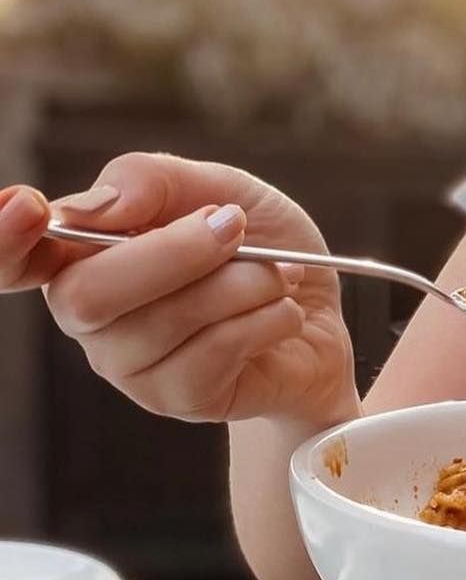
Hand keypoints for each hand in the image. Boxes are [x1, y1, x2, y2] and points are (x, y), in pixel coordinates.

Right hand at [0, 153, 356, 423]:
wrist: (320, 312)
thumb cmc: (259, 245)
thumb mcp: (218, 186)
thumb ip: (154, 181)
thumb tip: (98, 206)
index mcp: (82, 253)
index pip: (13, 259)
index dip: (3, 240)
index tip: (24, 207)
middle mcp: (88, 314)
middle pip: (88, 295)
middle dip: (174, 252)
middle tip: (234, 226)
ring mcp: (128, 364)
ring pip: (163, 323)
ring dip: (240, 284)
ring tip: (277, 273)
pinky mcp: (177, 399)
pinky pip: (211, 355)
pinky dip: (263, 320)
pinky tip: (280, 312)